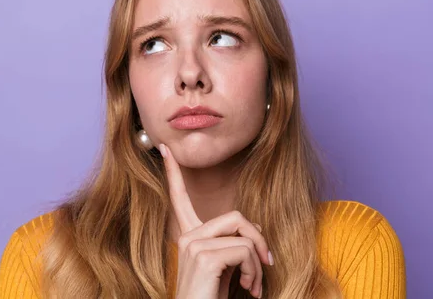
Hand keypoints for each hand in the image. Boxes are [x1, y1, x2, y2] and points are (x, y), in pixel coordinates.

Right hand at [160, 143, 271, 298]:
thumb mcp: (226, 270)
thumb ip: (232, 246)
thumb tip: (251, 227)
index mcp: (189, 238)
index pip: (179, 199)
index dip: (173, 174)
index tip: (165, 149)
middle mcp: (187, 237)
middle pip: (237, 216)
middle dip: (259, 240)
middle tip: (266, 266)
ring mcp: (192, 245)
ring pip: (244, 233)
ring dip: (258, 262)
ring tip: (254, 287)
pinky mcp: (204, 256)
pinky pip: (245, 250)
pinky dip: (256, 271)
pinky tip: (248, 290)